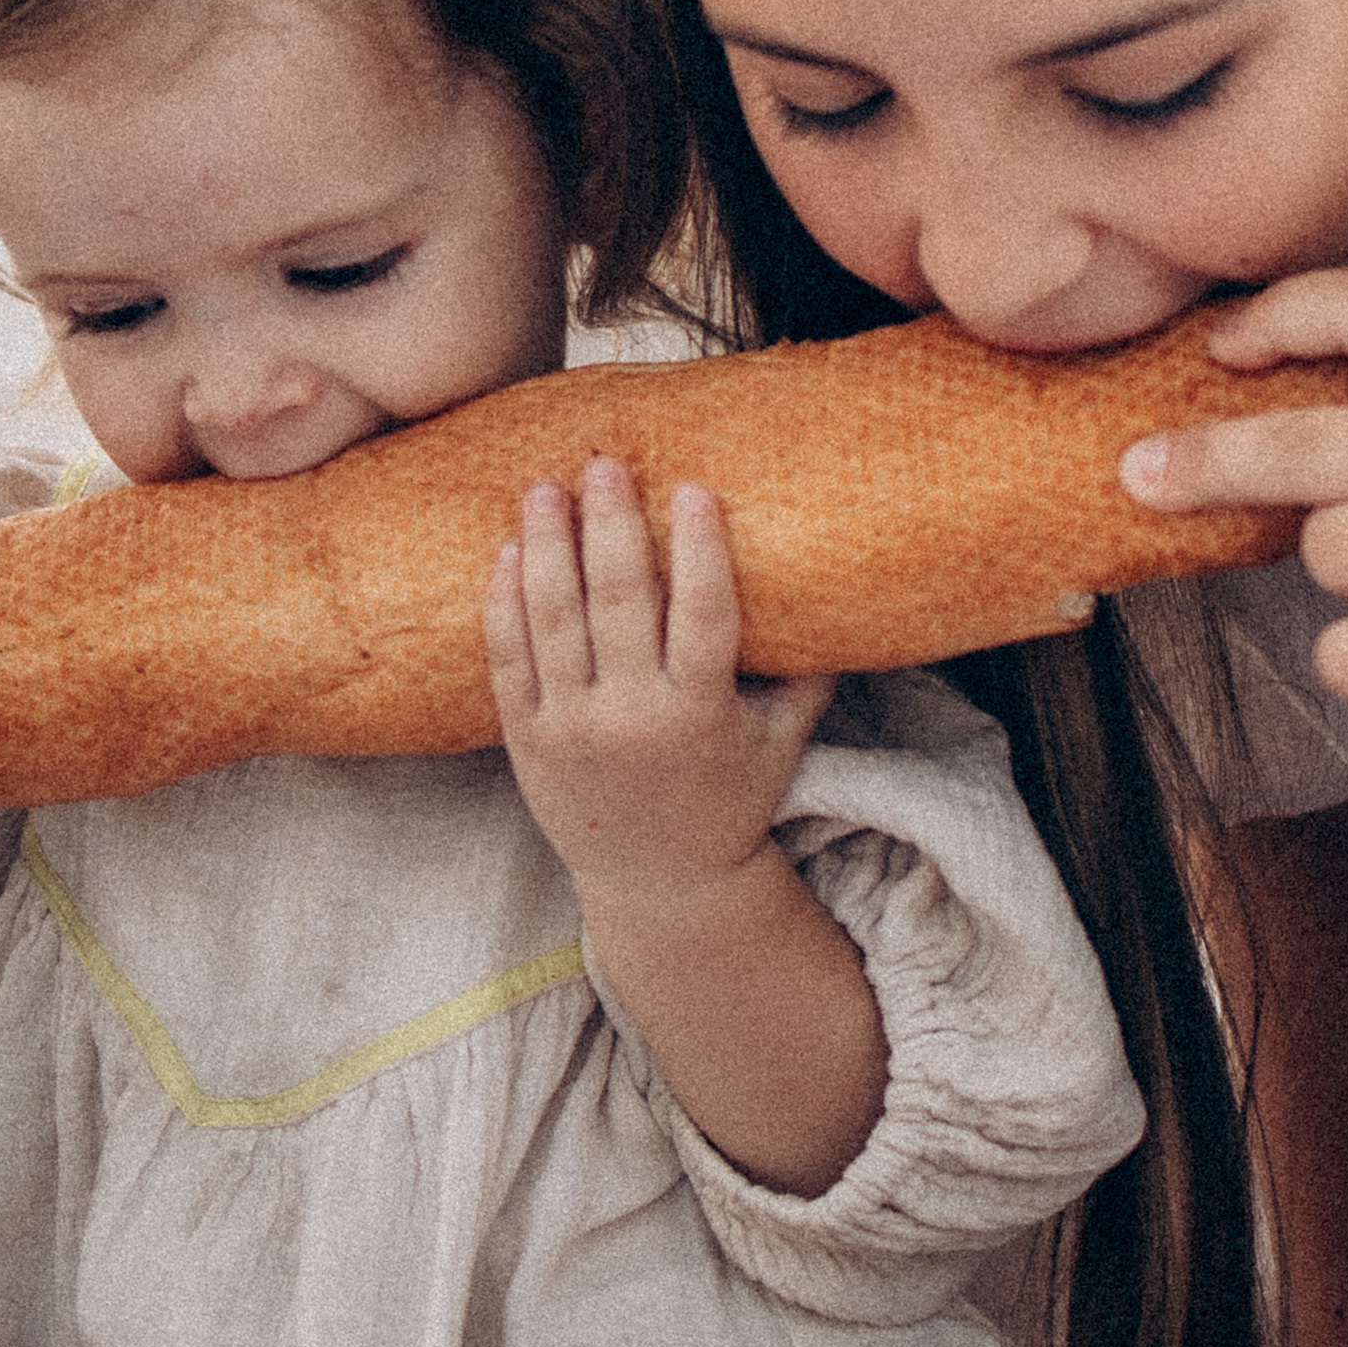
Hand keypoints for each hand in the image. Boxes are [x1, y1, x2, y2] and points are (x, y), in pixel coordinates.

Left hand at [484, 455, 833, 910]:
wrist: (659, 884)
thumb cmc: (729, 800)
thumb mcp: (781, 744)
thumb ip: (806, 676)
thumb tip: (842, 596)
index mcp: (700, 714)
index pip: (702, 616)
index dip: (699, 550)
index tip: (693, 487)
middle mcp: (632, 718)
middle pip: (617, 602)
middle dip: (609, 524)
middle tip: (604, 462)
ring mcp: (572, 729)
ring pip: (552, 620)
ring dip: (547, 546)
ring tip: (545, 488)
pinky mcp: (527, 740)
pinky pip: (508, 660)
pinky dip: (505, 603)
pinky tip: (509, 552)